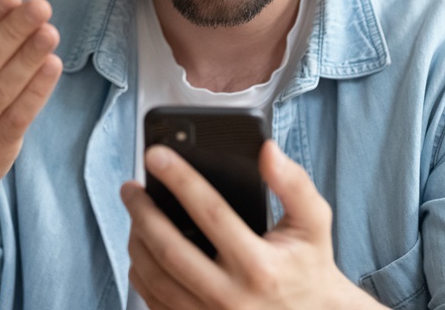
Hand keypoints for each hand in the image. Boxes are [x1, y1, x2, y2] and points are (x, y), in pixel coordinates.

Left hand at [120, 141, 381, 309]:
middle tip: (130, 188)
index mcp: (260, 267)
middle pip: (168, 248)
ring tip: (135, 214)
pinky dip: (140, 272)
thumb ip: (293, 184)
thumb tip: (267, 150)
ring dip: (136, 240)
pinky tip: (141, 248)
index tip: (156, 154)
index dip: (179, 178)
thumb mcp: (313, 224)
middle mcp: (231, 297)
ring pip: (154, 277)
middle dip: (142, 212)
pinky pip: (154, 301)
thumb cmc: (308, 267)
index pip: (210, 212)